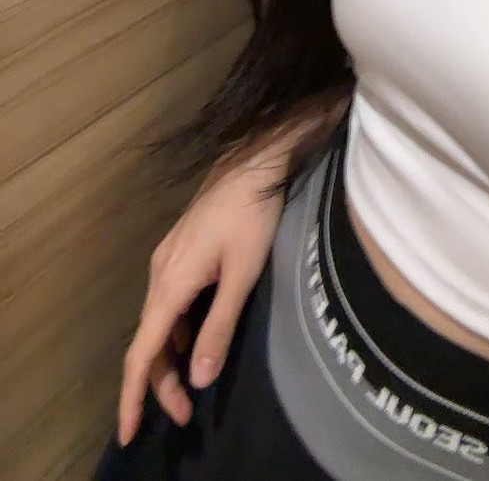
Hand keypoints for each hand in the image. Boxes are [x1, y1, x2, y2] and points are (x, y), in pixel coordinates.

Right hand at [117, 153, 283, 445]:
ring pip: (158, 322)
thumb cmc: (254, 215)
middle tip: (185, 415)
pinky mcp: (181, 250)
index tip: (130, 432)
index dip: (133, 396)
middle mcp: (160, 274)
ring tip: (190, 386)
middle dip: (160, 383)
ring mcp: (168, 259)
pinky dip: (176, 331)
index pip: (142, 352)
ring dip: (169, 358)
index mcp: (171, 284)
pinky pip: (169, 302)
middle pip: (149, 341)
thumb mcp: (243, 274)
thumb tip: (198, 379)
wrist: (254, 161)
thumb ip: (220, 326)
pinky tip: (195, 339)